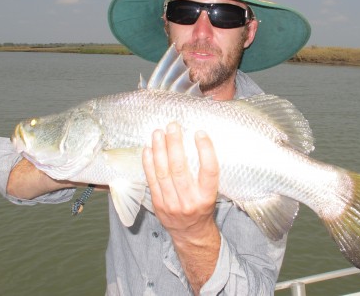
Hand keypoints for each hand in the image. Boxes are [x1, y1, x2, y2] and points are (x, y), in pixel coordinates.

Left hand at [143, 122, 219, 240]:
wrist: (190, 234)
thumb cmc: (202, 208)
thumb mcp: (211, 194)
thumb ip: (205, 174)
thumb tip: (198, 142)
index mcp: (207, 197)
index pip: (209, 171)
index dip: (205, 150)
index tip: (200, 133)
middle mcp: (190, 201)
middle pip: (180, 169)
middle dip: (175, 144)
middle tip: (173, 126)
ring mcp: (172, 204)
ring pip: (163, 173)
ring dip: (159, 150)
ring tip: (158, 133)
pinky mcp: (158, 205)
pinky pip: (151, 181)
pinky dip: (148, 163)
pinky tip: (148, 149)